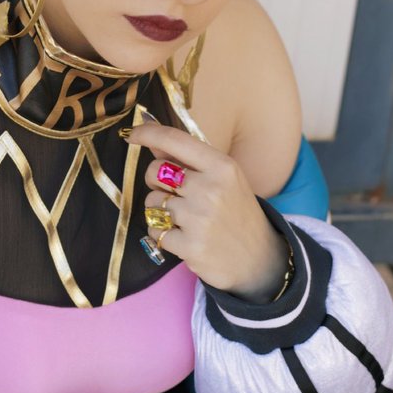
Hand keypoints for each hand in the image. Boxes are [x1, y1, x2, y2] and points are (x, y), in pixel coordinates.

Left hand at [126, 120, 288, 299]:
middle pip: (154, 171)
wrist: (259, 259)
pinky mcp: (190, 246)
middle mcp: (210, 189)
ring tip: (185, 219)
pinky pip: (154, 230)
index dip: (148, 133)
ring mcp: (200, 219)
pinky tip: (183, 236)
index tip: (133, 135)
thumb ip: (189, 159)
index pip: (175, 140)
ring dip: (160, 211)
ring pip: (151, 202)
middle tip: (177, 194)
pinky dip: (162, 234)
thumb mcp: (223, 179)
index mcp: (221, 167)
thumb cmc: (236, 212)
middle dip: (157, 182)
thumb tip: (153, 140)